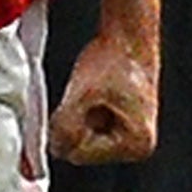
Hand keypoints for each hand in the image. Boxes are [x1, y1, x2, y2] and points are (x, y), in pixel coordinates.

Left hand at [48, 31, 159, 165]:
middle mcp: (137, 147)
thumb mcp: (83, 94)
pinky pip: (85, 128)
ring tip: (90, 92)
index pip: (80, 154)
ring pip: (80, 139)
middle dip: (72, 124)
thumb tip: (54, 149)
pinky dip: (79, 113)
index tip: (72, 102)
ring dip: (74, 118)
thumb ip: (65, 125)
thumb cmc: (113, 61)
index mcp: (136, 144)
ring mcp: (129, 138)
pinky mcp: (119, 127)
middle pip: (80, 150)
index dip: (65, 130)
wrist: (127, 36)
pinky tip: (89, 94)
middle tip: (83, 94)